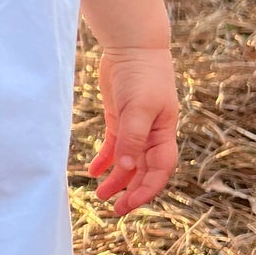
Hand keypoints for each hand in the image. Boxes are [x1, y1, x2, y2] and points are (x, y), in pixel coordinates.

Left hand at [87, 46, 178, 216]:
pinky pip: (114, 146)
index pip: (159, 170)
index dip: (146, 190)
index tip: (128, 205)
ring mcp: (136, 126)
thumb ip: (132, 138)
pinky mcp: (120, 117)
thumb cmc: (142, 74)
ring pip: (128, 162)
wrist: (133, 45)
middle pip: (143, 170)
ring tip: (99, 195)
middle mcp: (152, 133)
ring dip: (116, 179)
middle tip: (114, 209)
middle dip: (131, 191)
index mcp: (163, 133)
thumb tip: (125, 169)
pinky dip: (105, 160)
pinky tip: (92, 171)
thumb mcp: (138, 107)